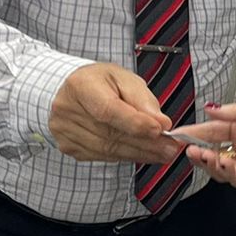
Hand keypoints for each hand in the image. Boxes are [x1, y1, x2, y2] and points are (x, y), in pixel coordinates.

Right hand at [48, 63, 179, 163]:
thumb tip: (161, 123)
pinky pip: (102, 156)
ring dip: (139, 154)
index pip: (108, 109)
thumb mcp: (124, 78)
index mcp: (80, 85)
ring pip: (108, 150)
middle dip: (146, 143)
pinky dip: (126, 156)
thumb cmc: (101, 82)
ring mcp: (63, 131)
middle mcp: (67, 109)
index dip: (135, 123)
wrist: (71, 90)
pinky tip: (143, 154)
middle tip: (171, 147)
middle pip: (110, 133)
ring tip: (163, 153)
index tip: (160, 130)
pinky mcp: (67, 146)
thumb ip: (143, 100)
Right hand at [180, 99, 235, 191]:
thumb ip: (235, 112)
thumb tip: (209, 109)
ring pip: (220, 168)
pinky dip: (225, 173)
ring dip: (207, 162)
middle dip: (197, 151)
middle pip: (212, 152)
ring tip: (200, 155)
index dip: (194, 132)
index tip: (176, 133)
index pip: (212, 131)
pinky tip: (219, 163)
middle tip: (186, 148)